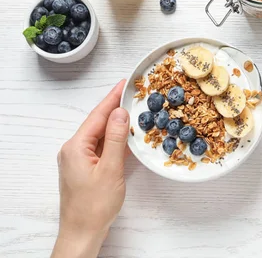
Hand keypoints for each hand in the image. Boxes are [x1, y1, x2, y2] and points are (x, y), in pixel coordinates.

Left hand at [51, 80, 129, 257]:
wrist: (83, 232)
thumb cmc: (94, 205)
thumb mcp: (110, 169)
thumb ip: (115, 138)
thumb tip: (120, 112)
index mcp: (75, 146)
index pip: (97, 115)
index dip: (112, 98)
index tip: (125, 84)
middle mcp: (73, 150)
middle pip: (97, 122)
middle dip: (115, 107)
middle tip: (133, 93)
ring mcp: (78, 159)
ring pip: (100, 134)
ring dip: (116, 123)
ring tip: (133, 110)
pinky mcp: (85, 168)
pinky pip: (100, 146)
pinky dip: (114, 139)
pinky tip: (125, 135)